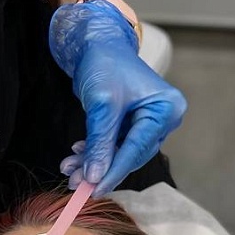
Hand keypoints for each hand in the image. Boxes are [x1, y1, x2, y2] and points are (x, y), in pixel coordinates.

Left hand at [49, 0, 186, 194]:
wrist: (97, 44)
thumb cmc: (105, 64)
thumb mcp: (102, 105)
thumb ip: (100, 142)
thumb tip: (95, 177)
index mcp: (166, 108)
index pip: (138, 148)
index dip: (114, 171)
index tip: (94, 190)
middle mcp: (163, 117)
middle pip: (131, 154)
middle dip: (101, 168)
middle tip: (75, 182)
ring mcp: (149, 122)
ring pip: (120, 153)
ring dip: (94, 163)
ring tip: (69, 169)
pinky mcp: (133, 124)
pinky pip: (115, 146)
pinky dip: (95, 152)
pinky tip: (77, 155)